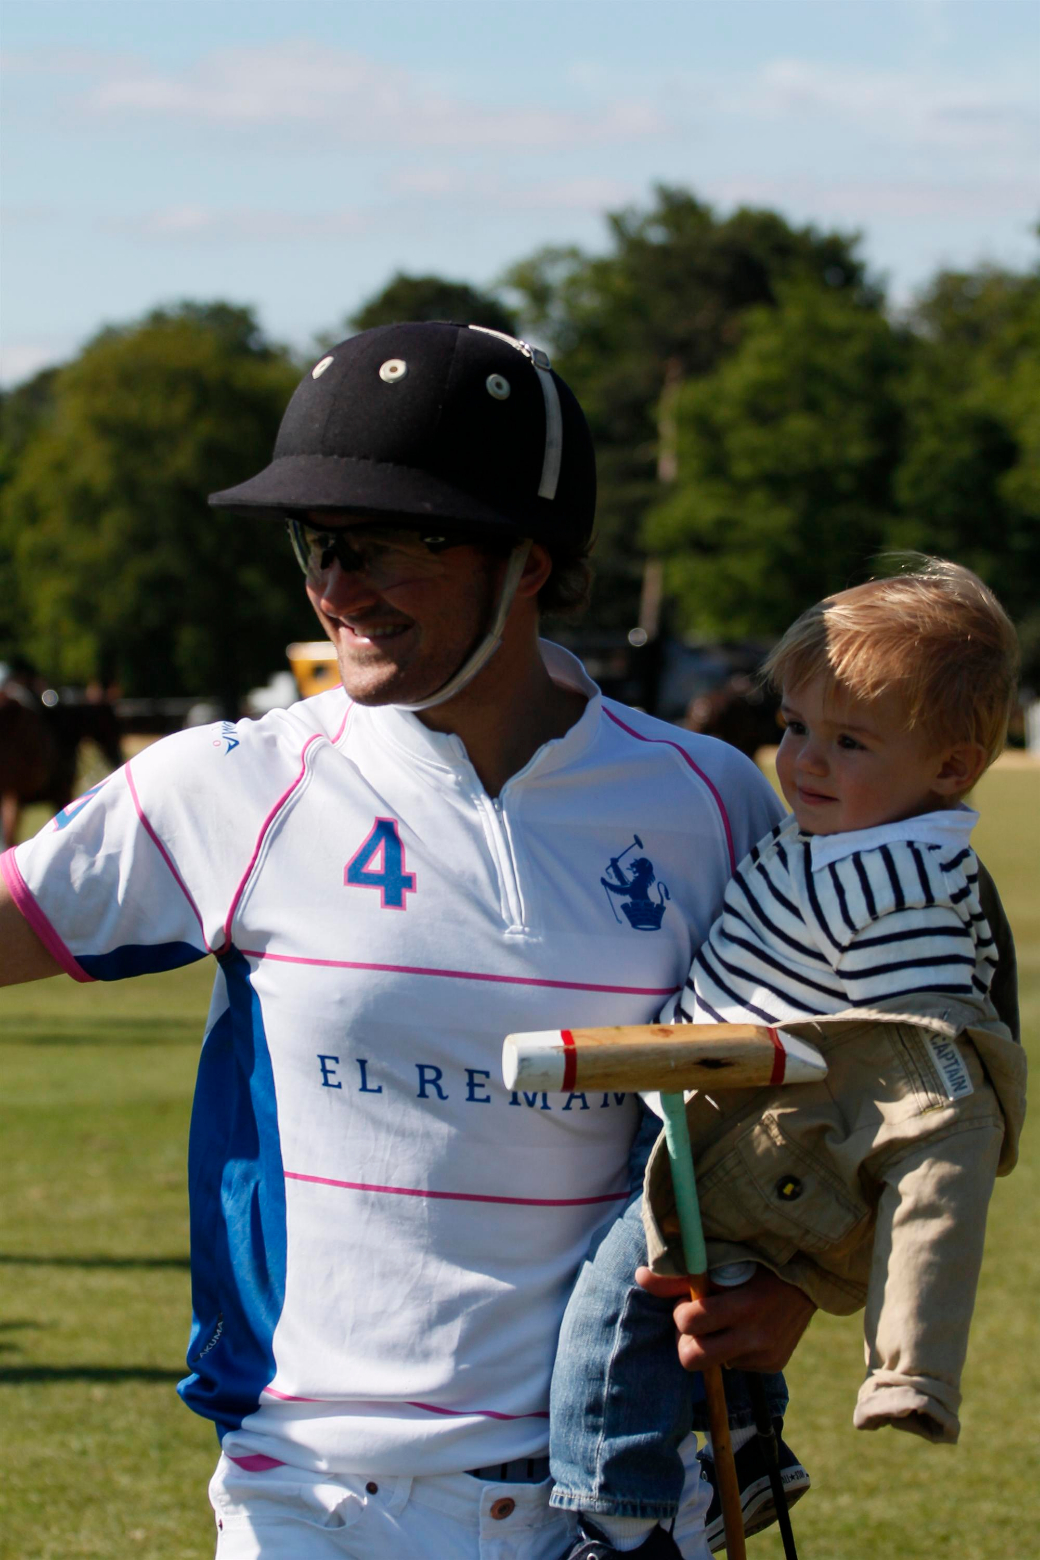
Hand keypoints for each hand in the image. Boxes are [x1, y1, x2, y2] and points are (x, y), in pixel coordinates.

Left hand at [636, 1264, 815, 1372]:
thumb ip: (681, 1275)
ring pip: (715, 1362)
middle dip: (686, 1340)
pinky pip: (736, 1364)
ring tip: (723, 1321)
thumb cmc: (756, 1260)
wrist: (811, 1274)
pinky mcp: (774, 1363)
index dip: (681, 1313)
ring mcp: (766, 1354)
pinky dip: (733, 1348)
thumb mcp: (722, 1263)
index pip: (689, 1323)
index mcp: (743, 1305)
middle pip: (693, 1359)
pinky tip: (745, 1327)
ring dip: (711, 1344)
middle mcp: (756, 1336)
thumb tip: (640, 1276)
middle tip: (696, 1321)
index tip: (690, 1301)